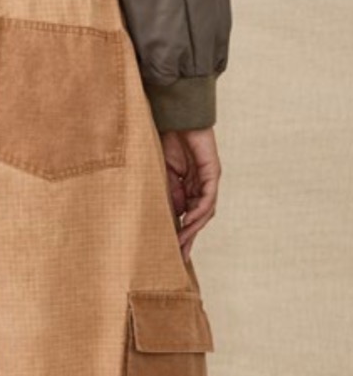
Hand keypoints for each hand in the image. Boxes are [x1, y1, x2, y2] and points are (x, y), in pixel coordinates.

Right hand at [160, 128, 220, 261]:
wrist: (174, 117)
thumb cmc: (166, 142)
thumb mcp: (163, 176)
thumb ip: (169, 196)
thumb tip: (173, 219)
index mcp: (188, 188)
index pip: (187, 216)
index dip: (181, 235)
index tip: (172, 252)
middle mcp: (200, 186)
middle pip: (198, 219)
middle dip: (189, 238)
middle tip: (180, 258)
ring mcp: (207, 180)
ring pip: (205, 212)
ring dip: (194, 228)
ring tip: (182, 243)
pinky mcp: (212, 172)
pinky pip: (208, 197)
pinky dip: (200, 211)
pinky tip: (190, 221)